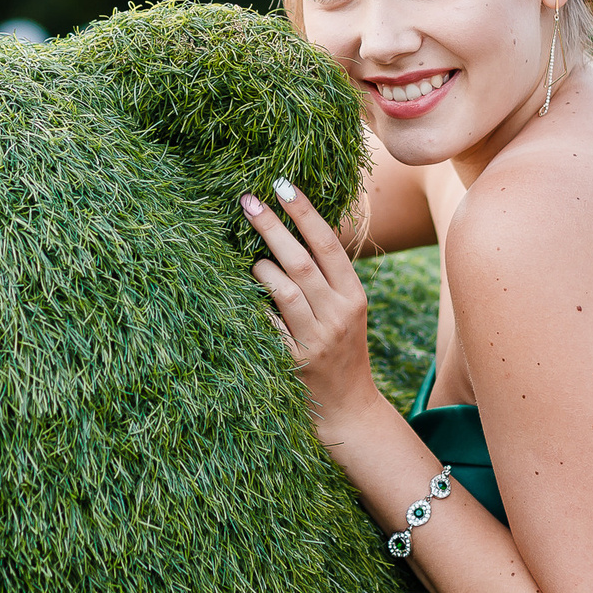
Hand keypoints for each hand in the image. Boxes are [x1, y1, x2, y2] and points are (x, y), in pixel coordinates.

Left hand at [242, 178, 384, 437]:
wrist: (350, 408)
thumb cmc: (341, 348)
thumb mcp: (345, 309)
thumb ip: (326, 276)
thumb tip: (291, 226)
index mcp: (354, 295)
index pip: (328, 245)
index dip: (305, 213)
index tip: (282, 185)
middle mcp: (338, 314)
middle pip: (301, 261)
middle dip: (272, 227)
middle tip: (247, 201)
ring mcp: (316, 339)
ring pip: (283, 290)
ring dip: (260, 266)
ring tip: (247, 256)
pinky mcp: (293, 361)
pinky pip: (267, 324)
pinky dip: (253, 304)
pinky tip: (238, 291)